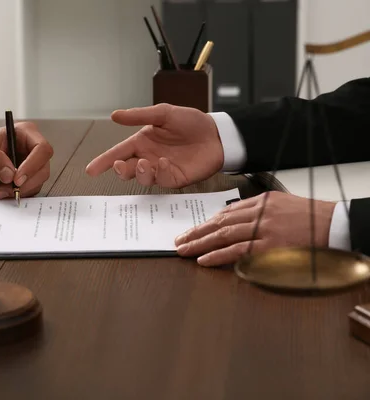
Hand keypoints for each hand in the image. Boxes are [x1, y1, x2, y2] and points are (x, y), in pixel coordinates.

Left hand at [0, 121, 52, 198]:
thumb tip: (9, 175)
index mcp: (25, 133)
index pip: (41, 149)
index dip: (32, 165)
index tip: (16, 179)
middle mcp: (31, 148)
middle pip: (42, 169)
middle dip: (24, 184)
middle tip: (4, 190)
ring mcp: (31, 164)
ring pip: (36, 183)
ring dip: (17, 191)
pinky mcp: (27, 178)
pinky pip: (28, 190)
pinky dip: (13, 194)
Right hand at [86, 103, 223, 187]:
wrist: (217, 134)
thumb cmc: (192, 122)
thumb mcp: (164, 113)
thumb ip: (139, 115)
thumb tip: (115, 115)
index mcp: (142, 141)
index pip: (118, 152)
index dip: (103, 161)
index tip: (90, 170)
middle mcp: (148, 157)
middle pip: (126, 169)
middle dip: (120, 170)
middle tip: (120, 165)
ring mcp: (161, 169)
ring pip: (141, 178)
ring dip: (139, 172)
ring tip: (146, 163)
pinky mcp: (175, 178)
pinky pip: (162, 180)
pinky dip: (160, 173)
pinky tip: (165, 162)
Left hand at [174, 191, 336, 266]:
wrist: (336, 224)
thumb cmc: (311, 218)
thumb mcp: (282, 206)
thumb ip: (258, 212)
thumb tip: (233, 221)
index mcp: (262, 201)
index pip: (227, 212)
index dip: (206, 222)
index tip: (192, 230)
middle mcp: (260, 212)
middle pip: (220, 222)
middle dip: (196, 232)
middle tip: (179, 240)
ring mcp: (265, 229)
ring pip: (224, 235)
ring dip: (200, 243)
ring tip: (184, 250)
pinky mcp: (270, 246)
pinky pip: (238, 251)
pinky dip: (218, 255)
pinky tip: (204, 259)